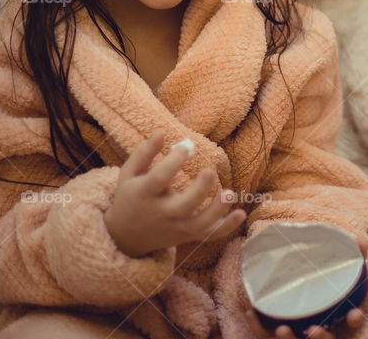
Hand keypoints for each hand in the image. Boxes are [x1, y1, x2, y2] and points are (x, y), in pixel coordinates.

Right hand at [105, 131, 245, 256]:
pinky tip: (241, 214)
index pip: (159, 179)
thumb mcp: (129, 174)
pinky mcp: (188, 236)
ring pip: (200, 224)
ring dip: (217, 210)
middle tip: (210, 172)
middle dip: (199, 190)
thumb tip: (161, 131)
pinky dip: (226, 228)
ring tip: (231, 193)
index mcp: (145, 194)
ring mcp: (176, 227)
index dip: (172, 162)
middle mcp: (162, 213)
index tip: (185, 147)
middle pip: (183, 206)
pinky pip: (209, 235)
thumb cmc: (130, 197)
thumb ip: (144, 152)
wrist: (126, 237)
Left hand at [241, 234, 367, 337]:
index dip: (353, 322)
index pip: (350, 327)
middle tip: (315, 328)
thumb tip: (362, 241)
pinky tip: (250, 310)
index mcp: (336, 319)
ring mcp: (297, 334)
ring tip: (282, 328)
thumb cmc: (317, 281)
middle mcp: (318, 331)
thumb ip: (352, 255)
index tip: (354, 314)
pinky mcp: (274, 335)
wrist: (294, 287)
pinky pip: (263, 334)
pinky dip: (257, 323)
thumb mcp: (337, 269)